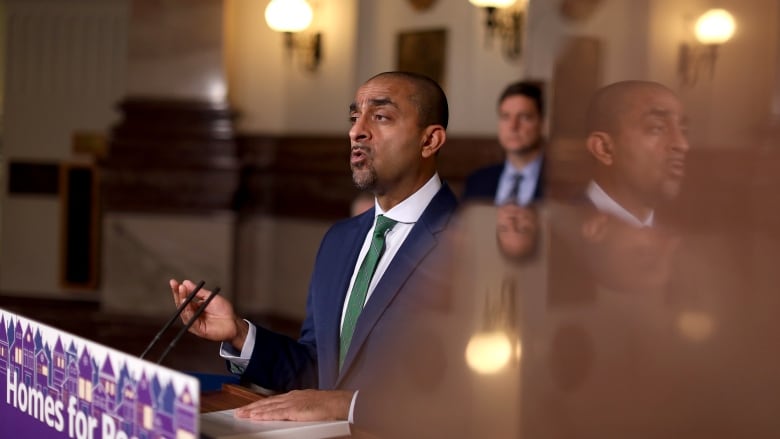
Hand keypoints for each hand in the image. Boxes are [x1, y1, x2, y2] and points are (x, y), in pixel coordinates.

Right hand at [169, 279, 247, 349]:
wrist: (233, 322)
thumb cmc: (224, 310)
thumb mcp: (211, 297)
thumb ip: (198, 291)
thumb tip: (186, 282)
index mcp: (194, 307)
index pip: (183, 298)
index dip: (177, 290)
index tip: (173, 282)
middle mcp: (192, 314)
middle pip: (181, 305)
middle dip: (178, 295)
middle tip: (178, 286)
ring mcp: (194, 322)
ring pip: (184, 313)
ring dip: (183, 303)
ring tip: (183, 294)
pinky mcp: (198, 329)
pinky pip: (191, 321)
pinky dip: (188, 313)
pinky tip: (188, 306)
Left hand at [234, 389, 352, 421]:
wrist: (339, 403)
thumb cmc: (329, 406)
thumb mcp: (311, 405)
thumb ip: (300, 409)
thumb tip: (295, 414)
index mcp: (295, 396)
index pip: (273, 401)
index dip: (260, 404)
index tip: (250, 408)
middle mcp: (291, 397)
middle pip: (267, 402)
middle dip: (252, 407)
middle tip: (239, 411)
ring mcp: (292, 403)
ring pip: (268, 406)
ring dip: (254, 410)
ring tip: (242, 414)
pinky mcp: (294, 410)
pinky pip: (276, 413)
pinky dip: (264, 414)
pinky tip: (255, 416)